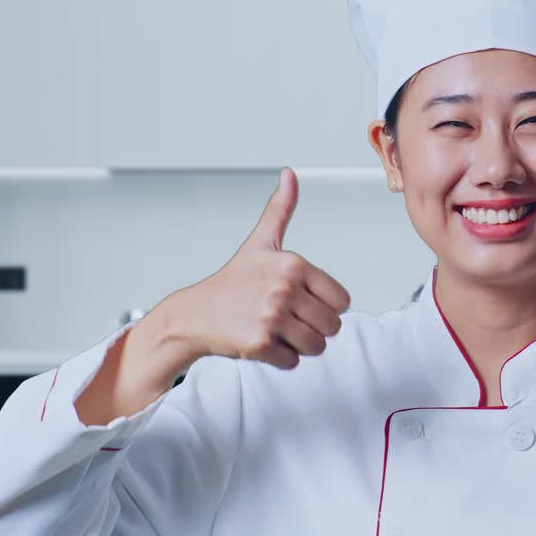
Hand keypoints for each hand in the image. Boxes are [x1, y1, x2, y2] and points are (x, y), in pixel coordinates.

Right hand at [170, 167, 350, 368]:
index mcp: (293, 264)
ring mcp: (271, 316)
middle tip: (284, 319)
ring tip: (273, 330)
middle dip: (312, 329)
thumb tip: (290, 173)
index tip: (298, 300)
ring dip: (298, 345)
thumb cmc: (232, 282)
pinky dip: (280, 359)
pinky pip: (293, 362)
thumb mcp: (260, 243)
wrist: (194, 315)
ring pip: (316, 347)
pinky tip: (259, 342)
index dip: (323, 306)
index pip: (342, 301)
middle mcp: (284, 288)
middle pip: (332, 327)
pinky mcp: (259, 343)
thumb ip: (280, 210)